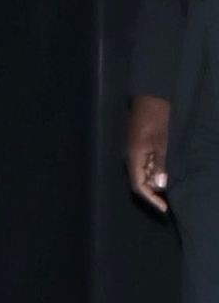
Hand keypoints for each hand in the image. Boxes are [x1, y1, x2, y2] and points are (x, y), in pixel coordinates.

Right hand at [126, 93, 171, 212]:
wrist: (151, 93)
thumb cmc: (157, 115)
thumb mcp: (162, 140)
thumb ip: (160, 163)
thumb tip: (159, 185)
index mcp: (134, 157)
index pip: (138, 186)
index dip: (151, 199)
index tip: (165, 208)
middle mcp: (131, 157)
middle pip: (139, 182)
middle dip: (154, 193)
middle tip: (171, 201)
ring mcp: (134, 151)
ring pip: (143, 174)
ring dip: (155, 183)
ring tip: (170, 190)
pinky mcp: (139, 145)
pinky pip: (145, 164)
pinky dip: (155, 172)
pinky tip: (166, 173)